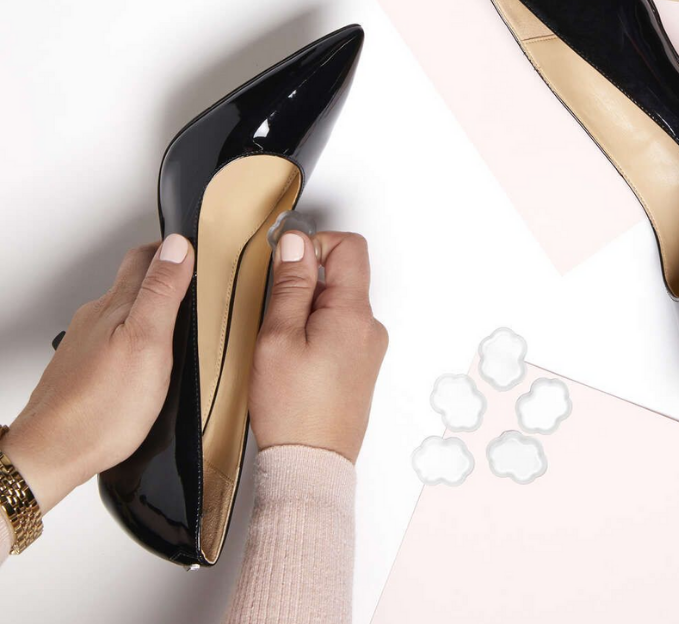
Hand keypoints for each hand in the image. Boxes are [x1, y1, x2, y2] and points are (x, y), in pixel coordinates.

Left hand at [1, 235, 193, 513]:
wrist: (52, 454)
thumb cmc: (102, 407)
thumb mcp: (148, 342)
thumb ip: (162, 292)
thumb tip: (176, 245)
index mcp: (117, 305)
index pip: (145, 258)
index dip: (171, 249)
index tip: (195, 250)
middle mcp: (97, 318)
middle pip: (132, 282)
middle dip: (162, 276)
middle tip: (191, 279)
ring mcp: (86, 344)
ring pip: (122, 312)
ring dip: (148, 309)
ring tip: (175, 320)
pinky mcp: (83, 368)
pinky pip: (113, 340)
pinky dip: (134, 338)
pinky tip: (146, 359)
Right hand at [250, 231, 387, 462]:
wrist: (311, 464)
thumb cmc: (292, 408)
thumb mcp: (278, 336)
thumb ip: (291, 284)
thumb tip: (297, 243)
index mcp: (354, 314)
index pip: (350, 248)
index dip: (316, 243)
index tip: (287, 259)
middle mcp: (370, 327)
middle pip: (344, 275)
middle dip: (307, 282)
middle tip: (278, 313)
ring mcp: (369, 347)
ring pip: (339, 303)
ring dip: (310, 309)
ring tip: (286, 345)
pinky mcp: (362, 364)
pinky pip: (341, 328)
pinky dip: (317, 329)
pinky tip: (297, 359)